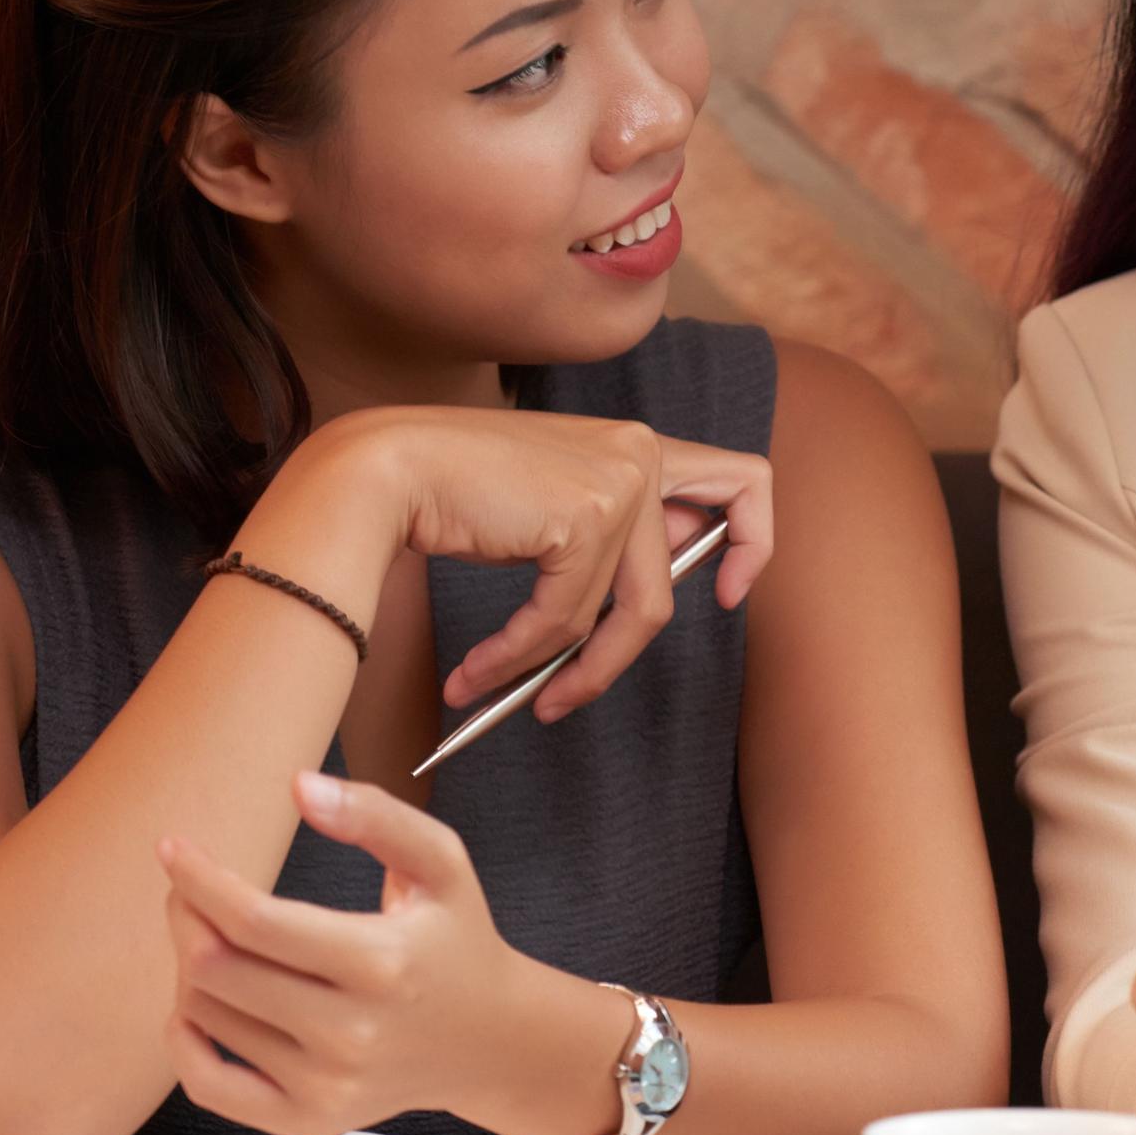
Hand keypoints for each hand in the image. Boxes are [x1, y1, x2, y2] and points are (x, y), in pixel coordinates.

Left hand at [157, 772, 618, 1134]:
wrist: (489, 1041)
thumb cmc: (456, 940)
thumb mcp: (440, 862)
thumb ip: (375, 815)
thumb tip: (298, 786)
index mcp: (384, 963)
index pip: (256, 922)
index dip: (200, 880)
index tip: (173, 850)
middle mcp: (353, 1033)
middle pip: (217, 970)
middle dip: (186, 917)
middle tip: (188, 890)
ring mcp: (327, 1085)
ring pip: (207, 1017)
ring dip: (193, 967)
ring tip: (219, 941)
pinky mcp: (307, 1119)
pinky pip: (208, 1085)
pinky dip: (185, 1039)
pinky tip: (197, 1006)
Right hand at [266, 408, 776, 721]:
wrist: (380, 468)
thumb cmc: (450, 490)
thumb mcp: (550, 501)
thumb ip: (609, 534)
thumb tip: (653, 598)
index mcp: (637, 443)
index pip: (743, 480)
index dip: (755, 540)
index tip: (727, 590)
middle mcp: (640, 452)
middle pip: (676, 576)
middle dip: (626, 648)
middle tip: (574, 691)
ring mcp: (619, 482)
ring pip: (623, 614)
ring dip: (563, 667)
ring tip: (497, 689)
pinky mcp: (586, 517)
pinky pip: (566, 620)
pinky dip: (518, 657)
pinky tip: (475, 671)